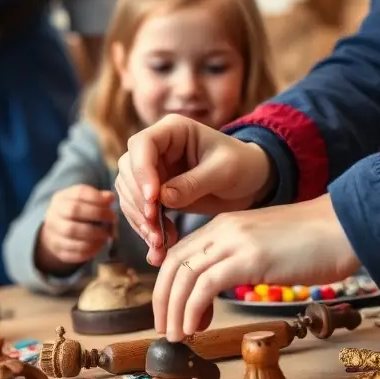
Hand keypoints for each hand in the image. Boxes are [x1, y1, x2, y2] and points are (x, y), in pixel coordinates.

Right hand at [35, 185, 115, 272]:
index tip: (111, 202)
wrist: (55, 234)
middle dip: (97, 214)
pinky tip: (99, 245)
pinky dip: (90, 249)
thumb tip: (110, 197)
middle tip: (112, 219)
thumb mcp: (82, 202)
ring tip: (106, 234)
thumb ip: (97, 198)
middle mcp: (54, 214)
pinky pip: (74, 251)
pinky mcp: (58, 251)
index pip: (78, 193)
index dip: (96, 197)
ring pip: (72, 232)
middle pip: (74, 211)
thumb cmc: (75, 215)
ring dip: (94, 233)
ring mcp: (54, 233)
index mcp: (61, 199)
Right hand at [115, 114, 274, 265]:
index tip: (153, 199)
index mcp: (173, 130)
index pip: (142, 145)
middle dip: (139, 203)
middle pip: (129, 171)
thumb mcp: (224, 171)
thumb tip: (162, 198)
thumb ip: (194, 182)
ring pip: (129, 194)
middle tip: (155, 229)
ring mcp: (154, 171)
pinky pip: (140, 211)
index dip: (142, 171)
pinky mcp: (156, 193)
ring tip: (160, 242)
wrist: (251, 181)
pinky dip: (147, 230)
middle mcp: (157, 148)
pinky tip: (160, 247)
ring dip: (141, 220)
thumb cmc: (242, 165)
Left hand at [151, 194, 359, 339]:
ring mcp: (236, 242)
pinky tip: (193, 328)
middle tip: (165, 330)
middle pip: (174, 264)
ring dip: (174, 310)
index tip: (171, 313)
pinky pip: (206, 285)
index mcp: (225, 225)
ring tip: (176, 336)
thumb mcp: (266, 246)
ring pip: (184, 275)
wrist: (346, 227)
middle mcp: (224, 229)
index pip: (180, 253)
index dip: (168, 285)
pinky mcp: (250, 258)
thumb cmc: (315, 242)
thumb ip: (241, 259)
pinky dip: (192, 309)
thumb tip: (224, 285)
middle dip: (163, 299)